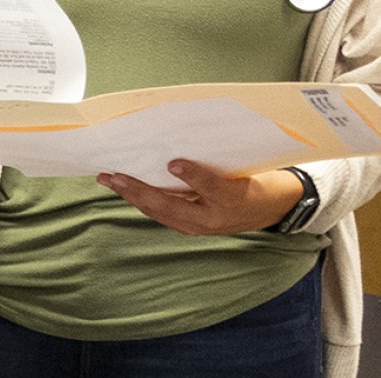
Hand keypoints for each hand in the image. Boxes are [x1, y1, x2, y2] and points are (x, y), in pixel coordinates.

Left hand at [98, 162, 304, 236]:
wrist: (270, 211)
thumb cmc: (259, 182)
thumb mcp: (249, 169)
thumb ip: (220, 162)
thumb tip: (186, 146)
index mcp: (232, 199)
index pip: (210, 186)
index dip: (192, 174)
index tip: (173, 162)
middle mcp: (211, 218)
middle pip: (169, 205)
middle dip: (137, 190)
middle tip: (114, 175)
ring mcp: (197, 226)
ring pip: (158, 211)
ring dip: (131, 195)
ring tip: (109, 180)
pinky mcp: (189, 227)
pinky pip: (160, 213)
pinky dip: (142, 200)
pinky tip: (126, 189)